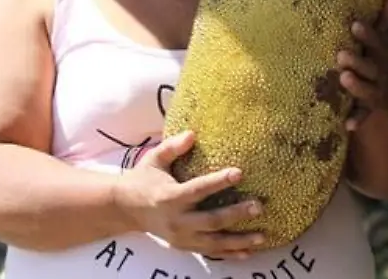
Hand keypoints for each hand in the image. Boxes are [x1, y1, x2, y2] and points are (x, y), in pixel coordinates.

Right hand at [113, 130, 265, 258]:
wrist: (125, 209)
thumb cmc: (143, 179)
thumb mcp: (154, 159)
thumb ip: (172, 147)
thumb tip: (193, 134)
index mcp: (170, 197)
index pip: (198, 189)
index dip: (218, 182)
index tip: (239, 172)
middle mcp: (176, 220)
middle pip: (211, 220)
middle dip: (236, 214)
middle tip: (259, 206)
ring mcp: (181, 237)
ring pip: (214, 242)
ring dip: (239, 240)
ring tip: (262, 236)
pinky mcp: (184, 246)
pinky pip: (210, 252)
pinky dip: (229, 254)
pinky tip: (248, 252)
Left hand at [337, 0, 387, 130]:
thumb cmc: (381, 62)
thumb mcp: (384, 42)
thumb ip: (384, 20)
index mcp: (383, 55)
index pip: (378, 43)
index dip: (368, 35)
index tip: (355, 25)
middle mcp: (382, 73)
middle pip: (373, 67)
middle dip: (359, 60)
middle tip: (341, 54)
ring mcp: (378, 92)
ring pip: (369, 90)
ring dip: (358, 86)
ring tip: (344, 78)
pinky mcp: (370, 109)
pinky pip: (364, 116)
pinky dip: (356, 120)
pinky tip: (347, 125)